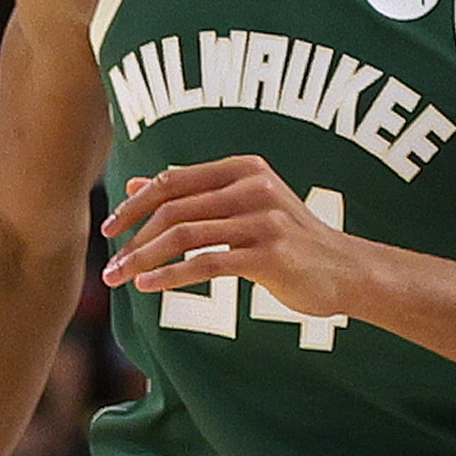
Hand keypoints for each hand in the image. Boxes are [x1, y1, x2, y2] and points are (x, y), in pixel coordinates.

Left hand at [101, 158, 370, 316]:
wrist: (346, 270)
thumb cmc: (288, 238)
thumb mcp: (242, 206)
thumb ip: (192, 194)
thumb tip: (135, 185)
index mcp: (242, 168)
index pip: (173, 181)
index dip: (134, 205)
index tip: (109, 230)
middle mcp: (253, 187)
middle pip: (173, 209)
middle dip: (133, 239)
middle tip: (109, 266)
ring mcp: (264, 219)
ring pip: (185, 236)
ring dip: (144, 259)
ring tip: (120, 279)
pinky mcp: (271, 254)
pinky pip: (208, 263)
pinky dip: (171, 275)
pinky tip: (149, 287)